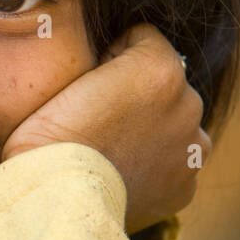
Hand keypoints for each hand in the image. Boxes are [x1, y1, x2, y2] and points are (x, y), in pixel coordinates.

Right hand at [0, 23, 211, 232]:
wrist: (54, 199)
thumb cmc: (49, 135)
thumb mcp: (74, 72)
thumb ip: (111, 61)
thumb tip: (117, 68)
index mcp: (163, 68)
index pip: (142, 40)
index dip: (110, 58)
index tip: (90, 83)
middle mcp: (190, 105)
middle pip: (163, 86)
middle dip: (138, 97)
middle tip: (97, 122)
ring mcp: (190, 151)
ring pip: (173, 127)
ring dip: (150, 132)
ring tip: (109, 151)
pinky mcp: (184, 188)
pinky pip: (171, 166)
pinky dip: (152, 169)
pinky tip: (121, 175)